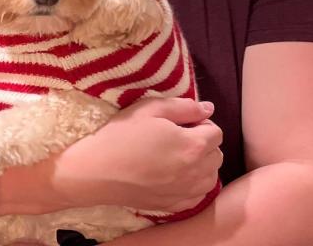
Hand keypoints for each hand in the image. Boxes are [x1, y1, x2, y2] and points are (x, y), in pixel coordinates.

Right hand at [54, 97, 222, 212]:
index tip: (180, 123)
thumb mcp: (148, 109)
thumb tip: (208, 108)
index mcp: (192, 145)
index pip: (216, 132)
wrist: (96, 171)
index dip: (200, 123)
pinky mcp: (174, 205)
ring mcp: (187, 192)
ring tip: (176, 157)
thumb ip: (182, 107)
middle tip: (177, 138)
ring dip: (201, 165)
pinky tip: (172, 176)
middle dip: (203, 143)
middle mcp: (197, 171)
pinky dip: (192, 184)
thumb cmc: (120, 135)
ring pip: (210, 176)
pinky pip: (198, 195)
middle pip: (216, 155)